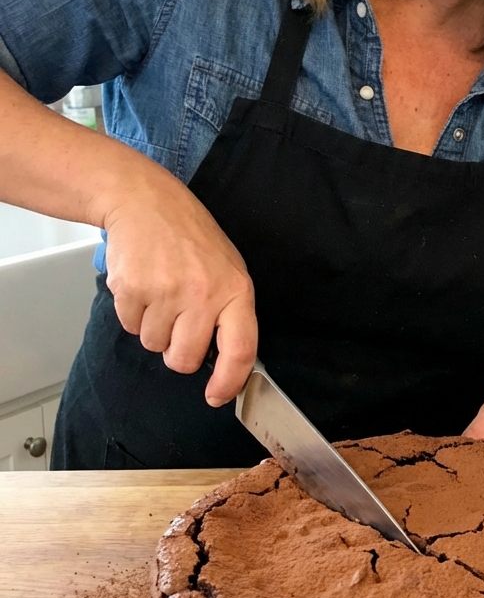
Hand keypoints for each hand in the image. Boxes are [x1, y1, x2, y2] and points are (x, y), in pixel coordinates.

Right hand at [101, 168, 256, 405]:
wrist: (145, 201)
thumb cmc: (190, 237)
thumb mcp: (227, 268)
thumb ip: (229, 312)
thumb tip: (226, 362)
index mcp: (235, 290)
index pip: (240, 350)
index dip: (228, 382)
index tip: (216, 396)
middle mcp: (203, 295)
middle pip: (184, 360)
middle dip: (178, 351)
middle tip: (178, 320)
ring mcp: (165, 294)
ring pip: (154, 346)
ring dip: (154, 328)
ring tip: (160, 290)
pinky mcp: (131, 291)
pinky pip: (130, 327)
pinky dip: (133, 313)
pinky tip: (143, 283)